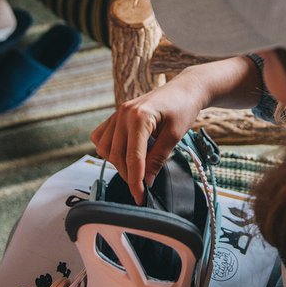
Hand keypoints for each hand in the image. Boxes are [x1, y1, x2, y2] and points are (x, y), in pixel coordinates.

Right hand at [91, 68, 208, 204]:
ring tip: (136, 169)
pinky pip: (101, 136)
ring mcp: (117, 113)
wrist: (184, 89)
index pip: (133, 157)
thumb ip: (158, 158)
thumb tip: (146, 181)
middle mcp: (124, 113)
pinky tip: (123, 155)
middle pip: (117, 155)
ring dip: (117, 163)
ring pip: (105, 148)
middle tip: (142, 187)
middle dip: (128, 175)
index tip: (140, 197)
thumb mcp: (175, 136)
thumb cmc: (183, 109)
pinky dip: (108, 149)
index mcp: (139, 116)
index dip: (135, 180)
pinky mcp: (116, 115)